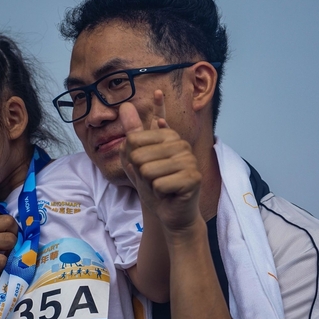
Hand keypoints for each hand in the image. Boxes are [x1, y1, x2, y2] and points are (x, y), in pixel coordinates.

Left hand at [119, 90, 201, 232]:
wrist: (170, 213)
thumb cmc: (154, 186)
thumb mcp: (137, 159)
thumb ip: (133, 132)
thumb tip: (125, 106)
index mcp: (168, 135)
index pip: (133, 139)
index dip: (133, 160)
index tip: (147, 167)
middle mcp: (181, 144)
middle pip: (138, 156)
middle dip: (141, 174)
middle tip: (155, 181)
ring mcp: (189, 160)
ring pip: (147, 171)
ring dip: (150, 185)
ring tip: (162, 187)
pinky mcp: (193, 178)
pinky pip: (158, 185)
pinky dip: (159, 194)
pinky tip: (169, 195)